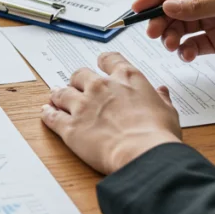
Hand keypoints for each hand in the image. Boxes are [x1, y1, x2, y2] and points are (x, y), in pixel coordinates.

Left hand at [42, 52, 182, 174]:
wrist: (143, 154)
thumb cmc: (158, 135)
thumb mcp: (167, 112)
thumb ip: (161, 98)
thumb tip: (161, 91)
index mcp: (127, 79)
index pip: (109, 59)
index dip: (103, 62)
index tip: (101, 65)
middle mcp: (101, 87)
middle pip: (80, 74)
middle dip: (78, 80)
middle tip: (78, 87)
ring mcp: (83, 105)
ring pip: (61, 93)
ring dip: (58, 95)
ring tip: (55, 97)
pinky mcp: (70, 126)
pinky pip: (52, 116)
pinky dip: (48, 114)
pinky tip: (47, 113)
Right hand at [132, 0, 214, 63]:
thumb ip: (199, 6)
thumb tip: (168, 6)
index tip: (136, 8)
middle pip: (176, 9)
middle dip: (161, 20)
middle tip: (152, 32)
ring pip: (182, 28)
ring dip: (172, 36)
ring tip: (170, 45)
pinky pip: (196, 45)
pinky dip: (187, 50)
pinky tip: (186, 54)